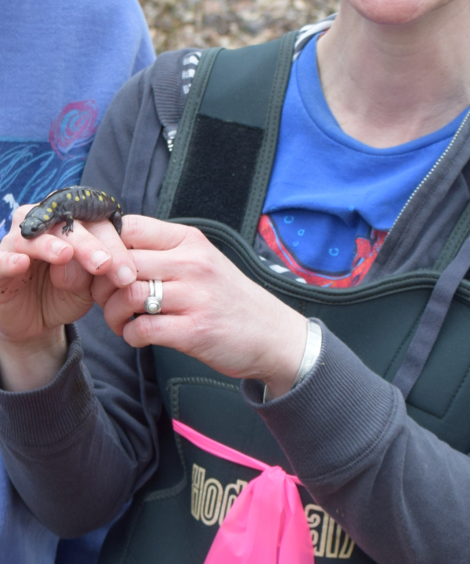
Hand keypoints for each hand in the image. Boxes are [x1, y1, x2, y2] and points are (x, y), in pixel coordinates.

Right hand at [0, 205, 136, 390]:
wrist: (37, 320)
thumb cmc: (66, 293)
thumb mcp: (89, 286)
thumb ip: (95, 272)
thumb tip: (99, 264)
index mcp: (71, 224)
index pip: (95, 225)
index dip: (113, 246)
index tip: (128, 274)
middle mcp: (42, 226)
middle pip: (66, 225)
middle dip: (88, 245)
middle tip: (104, 264)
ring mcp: (16, 243)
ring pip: (33, 237)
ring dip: (50, 245)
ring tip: (66, 255)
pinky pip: (0, 259)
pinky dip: (9, 260)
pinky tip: (22, 263)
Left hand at [95, 215, 307, 397]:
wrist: (273, 335)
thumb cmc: (229, 299)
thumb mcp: (203, 261)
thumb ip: (165, 252)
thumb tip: (112, 250)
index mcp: (191, 241)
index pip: (130, 227)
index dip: (104, 246)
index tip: (102, 267)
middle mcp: (193, 263)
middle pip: (122, 262)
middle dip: (102, 285)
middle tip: (105, 300)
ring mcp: (196, 296)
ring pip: (127, 294)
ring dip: (113, 313)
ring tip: (120, 321)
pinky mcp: (195, 330)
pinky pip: (143, 328)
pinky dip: (130, 335)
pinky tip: (138, 336)